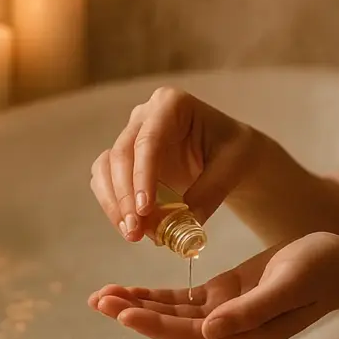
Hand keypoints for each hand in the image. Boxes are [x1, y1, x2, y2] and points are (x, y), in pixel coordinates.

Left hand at [87, 232, 338, 338]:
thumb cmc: (322, 270)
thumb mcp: (287, 285)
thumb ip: (250, 310)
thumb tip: (209, 331)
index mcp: (246, 337)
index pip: (189, 336)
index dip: (153, 325)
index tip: (122, 312)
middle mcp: (231, 333)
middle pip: (172, 329)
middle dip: (135, 315)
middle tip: (98, 301)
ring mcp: (227, 315)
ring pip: (173, 316)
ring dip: (138, 307)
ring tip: (103, 297)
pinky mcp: (227, 297)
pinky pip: (184, 302)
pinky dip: (156, 297)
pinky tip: (130, 291)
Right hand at [89, 86, 257, 244]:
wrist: (228, 156)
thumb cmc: (233, 152)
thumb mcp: (232, 168)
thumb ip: (207, 194)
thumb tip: (181, 226)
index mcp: (171, 104)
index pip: (149, 140)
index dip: (142, 175)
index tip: (144, 209)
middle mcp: (144, 116)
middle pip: (122, 154)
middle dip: (125, 196)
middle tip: (136, 230)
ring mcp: (130, 137)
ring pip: (106, 168)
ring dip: (114, 203)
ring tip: (132, 234)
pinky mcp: (124, 160)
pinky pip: (106, 181)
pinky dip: (113, 205)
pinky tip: (128, 227)